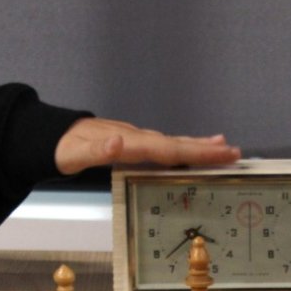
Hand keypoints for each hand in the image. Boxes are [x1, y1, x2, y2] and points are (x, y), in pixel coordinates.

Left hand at [54, 117, 239, 174]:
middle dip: (206, 150)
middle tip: (235, 153)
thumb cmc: (64, 149)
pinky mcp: (135, 143)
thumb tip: (118, 142)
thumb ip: (97, 151)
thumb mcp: (75, 155)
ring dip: (199, 147)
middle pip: (177, 145)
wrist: (54, 136)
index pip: (168, 150)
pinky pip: (165, 146)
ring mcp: (137, 139)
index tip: (221, 152)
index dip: (195, 153)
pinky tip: (193, 147)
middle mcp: (138, 138)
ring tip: (225, 147)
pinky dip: (183, 147)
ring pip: (173, 143)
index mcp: (130, 143)